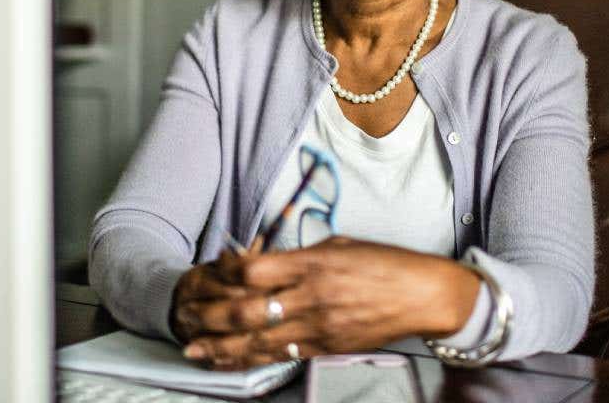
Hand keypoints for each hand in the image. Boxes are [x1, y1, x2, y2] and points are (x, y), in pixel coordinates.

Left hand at [178, 237, 479, 369]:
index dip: (224, 271)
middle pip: (246, 310)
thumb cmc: (384, 263)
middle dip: (210, 315)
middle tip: (185, 315)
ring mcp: (318, 326)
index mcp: (313, 263)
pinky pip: (281, 357)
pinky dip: (250, 360)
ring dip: (220, 346)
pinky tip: (229, 362)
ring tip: (192, 349)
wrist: (423, 295)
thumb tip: (264, 260)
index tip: (210, 269)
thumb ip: (300, 255)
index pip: (253, 269)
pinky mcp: (326, 348)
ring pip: (258, 341)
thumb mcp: (340, 245)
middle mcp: (311, 296)